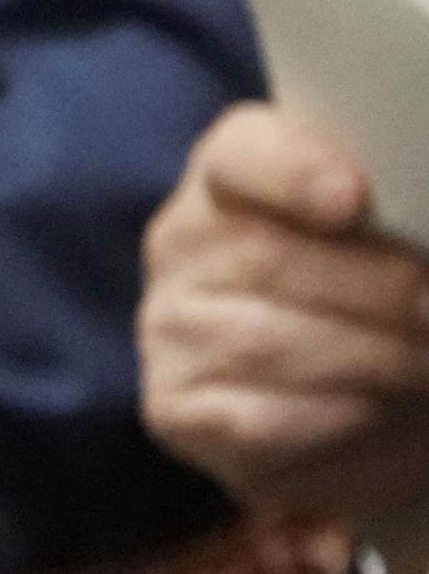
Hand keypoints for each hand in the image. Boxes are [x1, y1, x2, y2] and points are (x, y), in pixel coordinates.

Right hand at [140, 106, 428, 527]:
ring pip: (266, 343)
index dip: (296, 172)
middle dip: (375, 290)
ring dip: (370, 360)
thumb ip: (398, 213)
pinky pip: (258, 419)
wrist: (341, 388)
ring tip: (423, 366)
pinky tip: (378, 411)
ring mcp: (170, 329)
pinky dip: (335, 418)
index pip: (243, 154)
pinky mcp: (176, 410)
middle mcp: (182, 243)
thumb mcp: (386, 228)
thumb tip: (408, 254)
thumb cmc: (370, 288)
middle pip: (268, 259)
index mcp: (232, 169)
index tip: (352, 200)